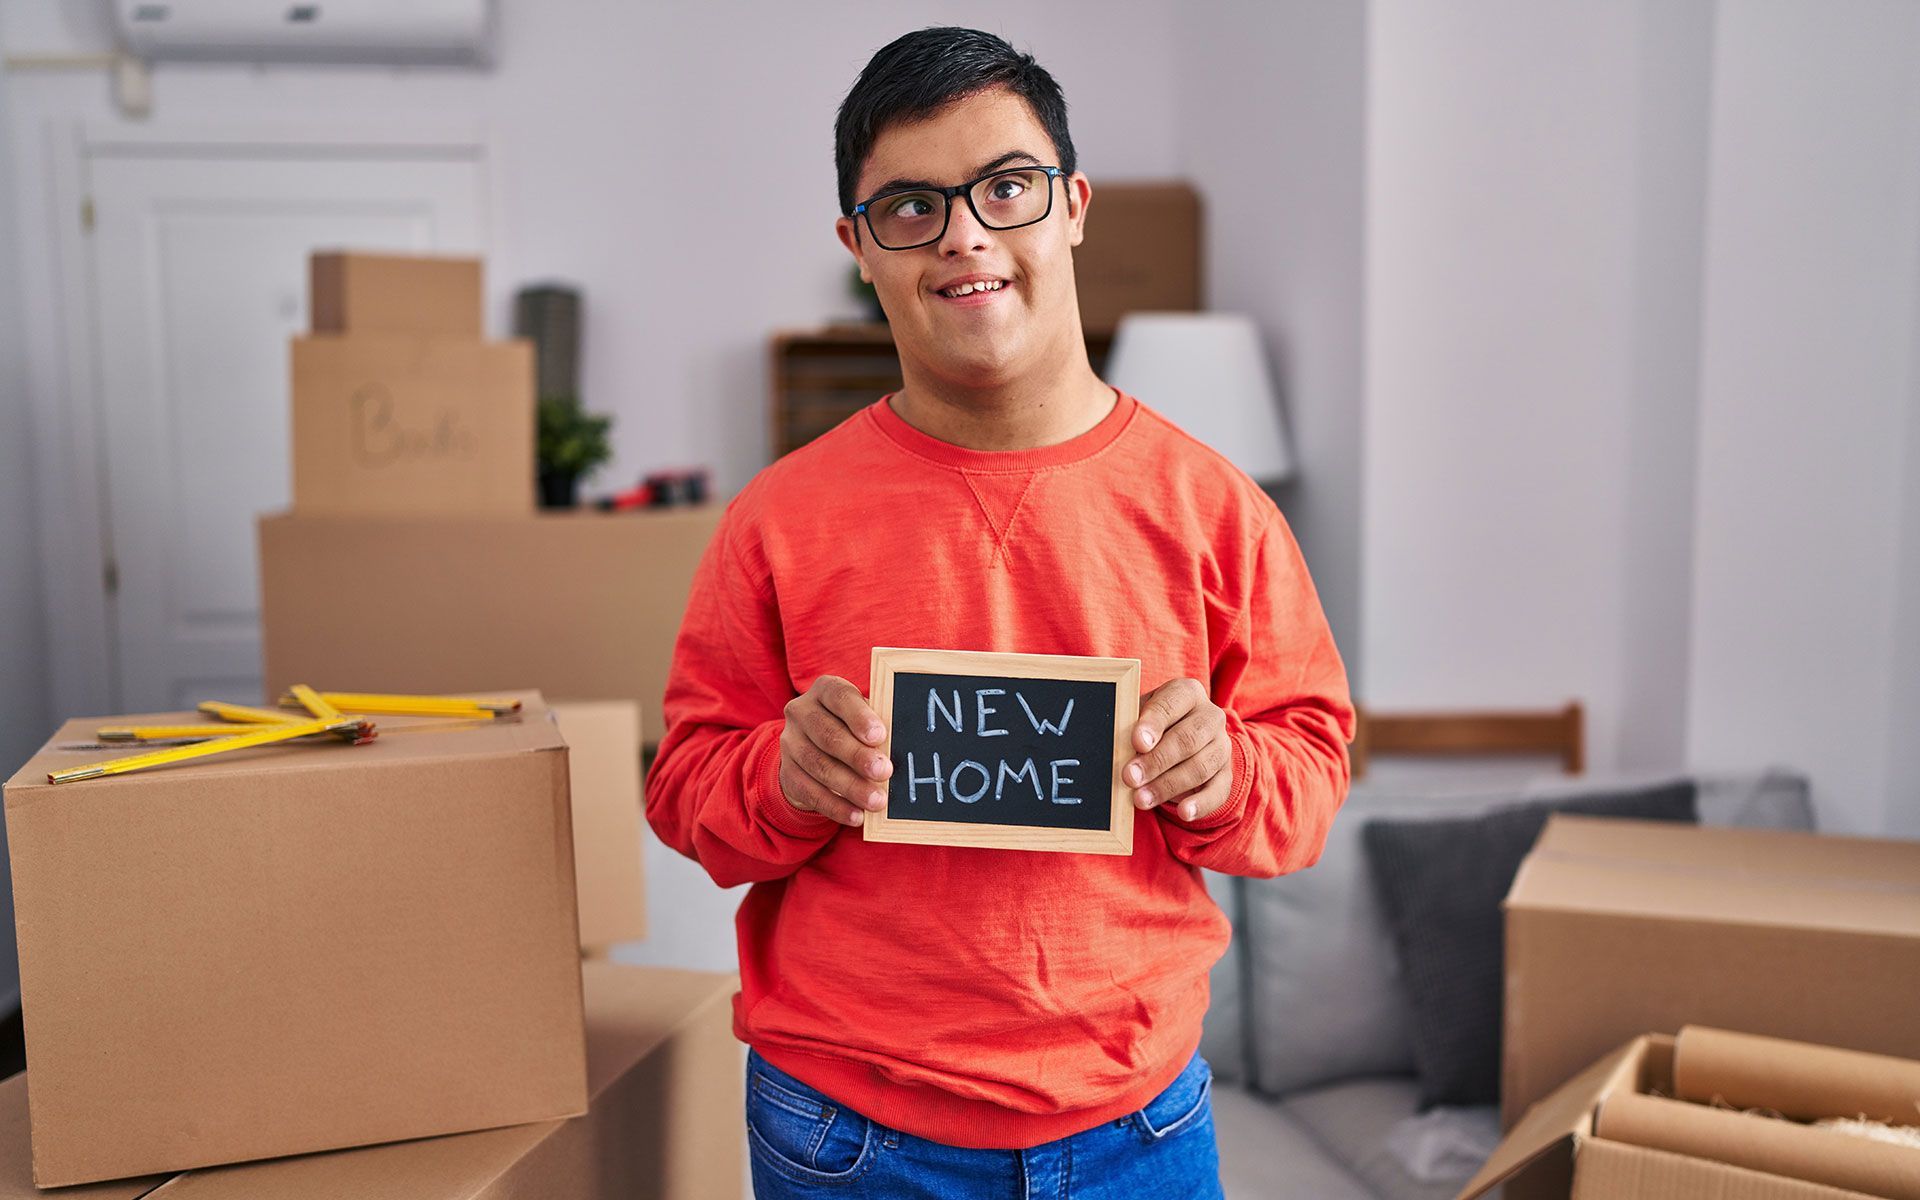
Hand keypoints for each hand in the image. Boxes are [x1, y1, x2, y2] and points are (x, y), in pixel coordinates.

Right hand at [779, 676, 891, 826]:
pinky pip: (810, 792)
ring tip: (877, 801)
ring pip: (818, 765)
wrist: (813, 750)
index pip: (839, 697)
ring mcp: (790, 743)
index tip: (880, 737)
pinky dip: (835, 806)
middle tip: (884, 772)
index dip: (859, 717)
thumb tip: (902, 748)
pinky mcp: (787, 772)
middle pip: (828, 734)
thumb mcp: (863, 719)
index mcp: (825, 690)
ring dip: (850, 786)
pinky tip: (856, 816)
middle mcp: (801, 712)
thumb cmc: (852, 729)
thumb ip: (877, 728)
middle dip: (857, 756)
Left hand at [1126, 678, 1231, 821]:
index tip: (1137, 742)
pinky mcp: (1226, 774)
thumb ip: (1129, 725)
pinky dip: (1201, 804)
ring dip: (1168, 786)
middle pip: (1187, 739)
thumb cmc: (1152, 724)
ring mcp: (1221, 746)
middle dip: (1156, 761)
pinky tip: (1184, 813)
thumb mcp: (1139, 715)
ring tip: (1141, 799)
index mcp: (1187, 693)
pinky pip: (1218, 791)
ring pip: (1200, 767)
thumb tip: (1114, 747)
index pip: (1171, 704)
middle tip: (1129, 777)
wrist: (1180, 738)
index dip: (1154, 723)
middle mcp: (1210, 716)